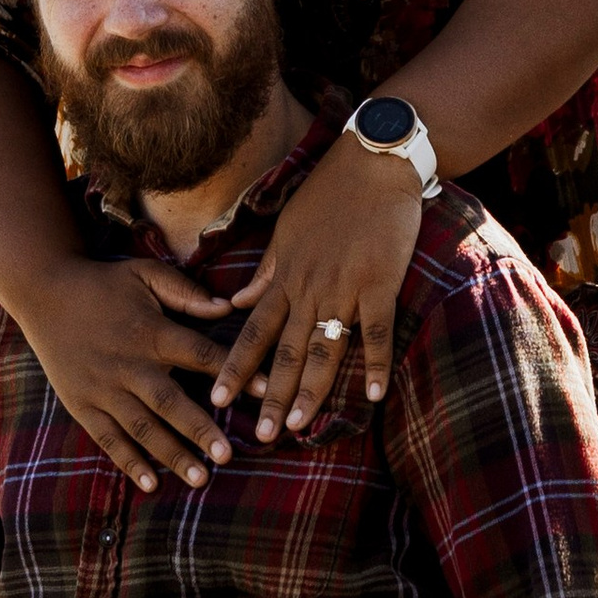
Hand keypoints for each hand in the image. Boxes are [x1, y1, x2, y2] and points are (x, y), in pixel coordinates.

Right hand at [14, 254, 238, 493]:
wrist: (42, 292)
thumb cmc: (103, 284)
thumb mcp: (145, 274)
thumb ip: (186, 292)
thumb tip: (228, 308)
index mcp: (150, 332)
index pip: (200, 354)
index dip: (233, 373)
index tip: (264, 392)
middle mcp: (128, 364)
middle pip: (170, 401)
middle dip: (200, 430)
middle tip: (228, 456)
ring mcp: (103, 388)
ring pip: (142, 427)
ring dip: (171, 454)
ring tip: (200, 479)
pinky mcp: (82, 404)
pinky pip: (108, 438)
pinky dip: (128, 462)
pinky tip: (150, 483)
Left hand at [212, 133, 422, 439]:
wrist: (372, 161)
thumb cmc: (330, 192)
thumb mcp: (286, 229)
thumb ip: (265, 271)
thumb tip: (235, 302)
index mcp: (286, 277)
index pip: (253, 331)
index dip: (235, 367)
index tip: (217, 399)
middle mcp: (309, 288)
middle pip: (285, 351)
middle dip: (271, 395)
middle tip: (259, 435)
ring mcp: (345, 287)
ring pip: (323, 349)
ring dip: (311, 390)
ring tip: (298, 426)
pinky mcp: (380, 283)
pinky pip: (377, 330)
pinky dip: (375, 363)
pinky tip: (370, 394)